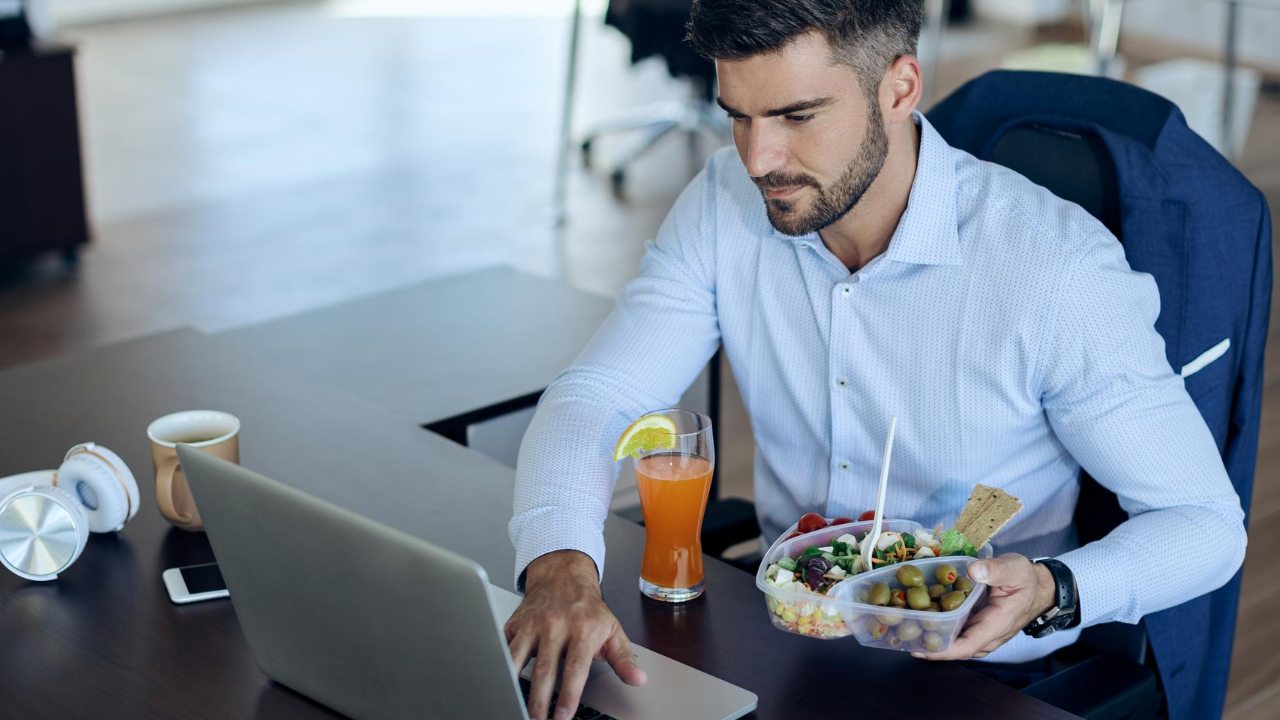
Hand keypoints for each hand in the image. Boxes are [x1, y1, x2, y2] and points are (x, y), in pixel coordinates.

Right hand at [505, 550, 647, 719]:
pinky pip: (503, 647)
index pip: (576, 669)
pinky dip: (499, 664)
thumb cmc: (588, 608)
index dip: (569, 696)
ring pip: (518, 659)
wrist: (563, 575)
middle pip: (545, 670)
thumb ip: (624, 659)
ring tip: (513, 703)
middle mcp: (556, 626)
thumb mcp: (612, 630)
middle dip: (540, 700)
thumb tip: (638, 679)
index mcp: (583, 630)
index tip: (563, 717)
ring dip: (514, 685)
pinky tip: (499, 680)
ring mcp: (533, 625)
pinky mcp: (515, 624)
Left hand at [914, 553, 1055, 660]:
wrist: (1038, 586)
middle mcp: (987, 634)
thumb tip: (973, 571)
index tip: (920, 649)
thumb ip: (995, 570)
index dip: (943, 651)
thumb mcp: (1014, 569)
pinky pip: (956, 632)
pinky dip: (938, 628)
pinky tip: (920, 619)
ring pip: (954, 642)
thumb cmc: (1026, 579)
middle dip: (929, 646)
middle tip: (900, 636)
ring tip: (903, 631)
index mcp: (996, 624)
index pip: (967, 645)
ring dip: (931, 639)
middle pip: (956, 648)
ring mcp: (981, 632)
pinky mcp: (976, 625)